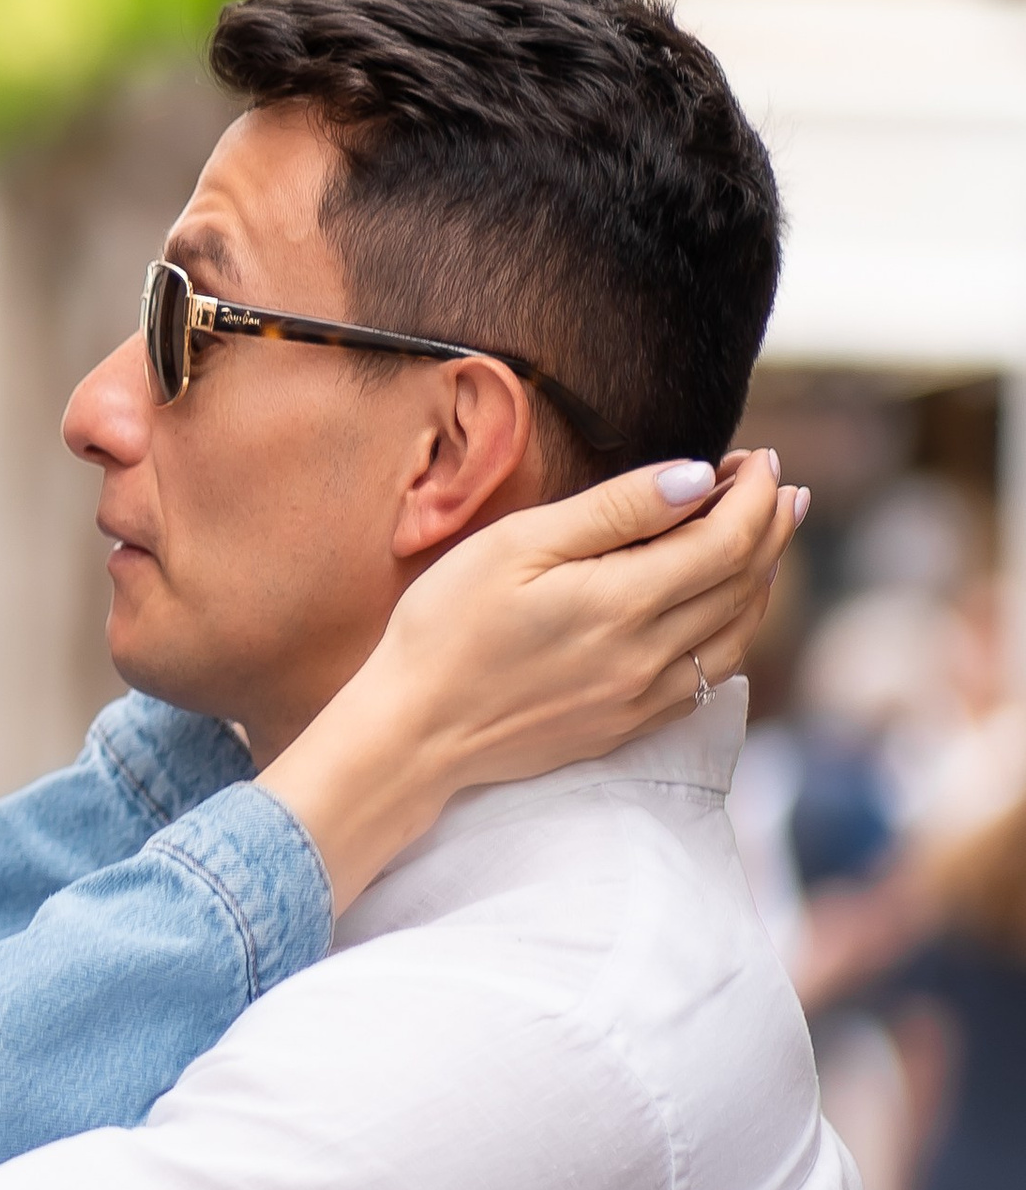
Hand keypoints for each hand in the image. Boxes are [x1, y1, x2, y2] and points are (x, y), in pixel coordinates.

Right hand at [264, 449, 802, 911]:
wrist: (413, 732)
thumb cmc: (447, 626)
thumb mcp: (516, 545)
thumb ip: (612, 510)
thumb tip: (696, 478)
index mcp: (623, 603)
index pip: (729, 539)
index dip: (755, 493)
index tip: (759, 457)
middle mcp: (650, 657)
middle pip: (745, 582)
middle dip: (771, 523)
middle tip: (775, 482)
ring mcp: (644, 698)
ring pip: (740, 632)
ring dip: (764, 576)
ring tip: (768, 533)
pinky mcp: (630, 725)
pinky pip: (712, 676)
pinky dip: (735, 629)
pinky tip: (727, 605)